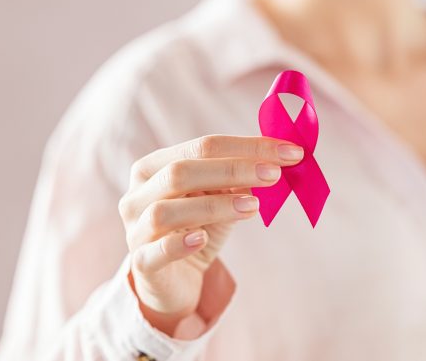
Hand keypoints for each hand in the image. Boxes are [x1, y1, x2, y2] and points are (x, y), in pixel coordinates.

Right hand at [118, 135, 303, 334]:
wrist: (174, 279)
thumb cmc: (197, 229)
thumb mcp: (220, 200)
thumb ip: (240, 181)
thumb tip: (277, 161)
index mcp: (155, 166)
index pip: (201, 146)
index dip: (247, 146)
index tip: (290, 152)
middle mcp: (138, 193)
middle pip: (180, 172)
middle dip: (232, 170)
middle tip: (274, 174)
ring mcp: (135, 228)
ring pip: (166, 210)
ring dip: (214, 205)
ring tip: (254, 206)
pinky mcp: (142, 263)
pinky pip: (155, 252)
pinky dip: (179, 244)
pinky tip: (203, 239)